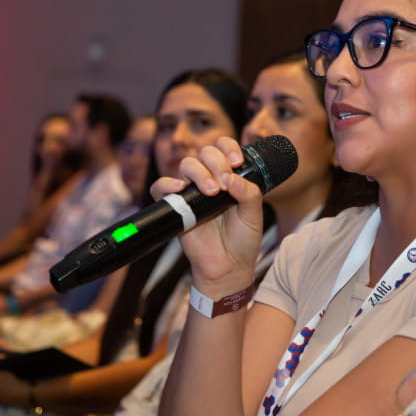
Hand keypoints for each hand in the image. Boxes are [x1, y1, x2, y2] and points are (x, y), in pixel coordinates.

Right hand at [151, 137, 264, 295]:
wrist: (229, 267)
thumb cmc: (243, 240)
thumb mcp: (254, 214)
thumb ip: (249, 193)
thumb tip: (232, 177)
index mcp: (229, 177)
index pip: (224, 147)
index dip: (229, 148)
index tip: (237, 163)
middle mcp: (210, 179)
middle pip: (205, 153)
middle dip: (217, 162)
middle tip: (225, 183)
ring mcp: (192, 192)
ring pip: (187, 165)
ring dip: (200, 173)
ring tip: (212, 192)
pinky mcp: (176, 207)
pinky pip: (161, 188)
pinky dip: (167, 184)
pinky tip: (181, 189)